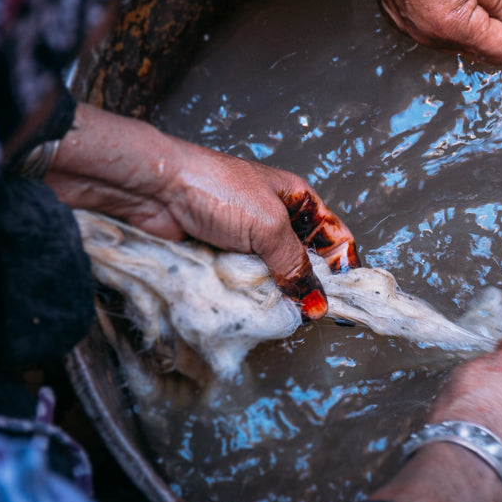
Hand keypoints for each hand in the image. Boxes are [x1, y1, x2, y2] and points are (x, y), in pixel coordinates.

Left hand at [44, 104, 358, 317]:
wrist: (155, 190)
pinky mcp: (222, 259)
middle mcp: (275, 221)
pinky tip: (253, 309)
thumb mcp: (269, 227)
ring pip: (274, 277)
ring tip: (281, 312)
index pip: (333, 235)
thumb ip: (295, 266)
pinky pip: (245, 285)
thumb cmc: (218, 191)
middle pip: (304, 261)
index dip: (342, 263)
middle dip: (308, 286)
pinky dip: (249, 297)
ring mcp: (247, 242)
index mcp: (297, 200)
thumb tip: (318, 303)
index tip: (345, 296)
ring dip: (276, 294)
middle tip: (311, 312)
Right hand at [335, 0, 501, 63]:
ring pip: (460, 41)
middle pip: (481, 49)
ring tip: (497, 4)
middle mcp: (431, 37)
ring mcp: (413, 30)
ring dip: (483, 29)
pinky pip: (439, 30)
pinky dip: (460, 22)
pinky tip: (468, 0)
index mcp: (454, 26)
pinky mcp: (402, 19)